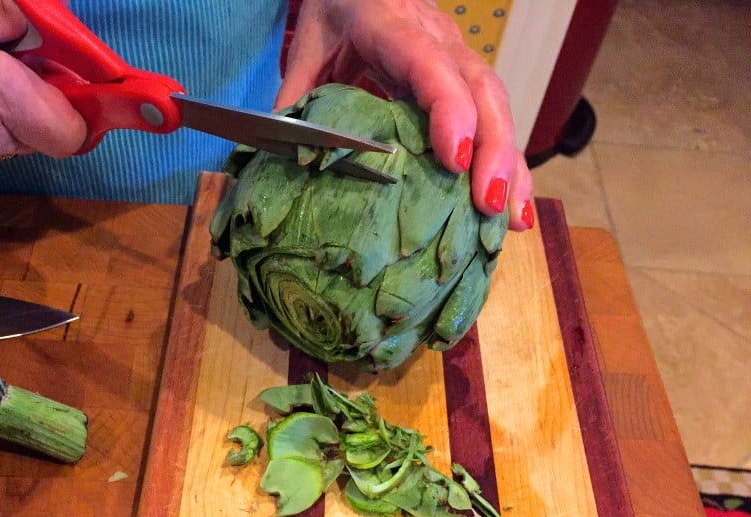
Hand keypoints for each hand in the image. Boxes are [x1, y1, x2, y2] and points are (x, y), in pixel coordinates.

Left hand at [279, 0, 533, 230]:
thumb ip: (296, 100)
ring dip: (509, 164)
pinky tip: (512, 208)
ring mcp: (458, 57)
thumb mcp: (308, 47)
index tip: (457, 159)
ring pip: (496, 106)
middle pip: (480, 90)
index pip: (430, 66)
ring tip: (512, 220)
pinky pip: (493, 119)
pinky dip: (506, 164)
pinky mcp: (466, 79)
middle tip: (489, 204)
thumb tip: (279, 162)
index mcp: (392, 24)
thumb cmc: (334, 12)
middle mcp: (438, 38)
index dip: (448, 111)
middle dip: (492, 150)